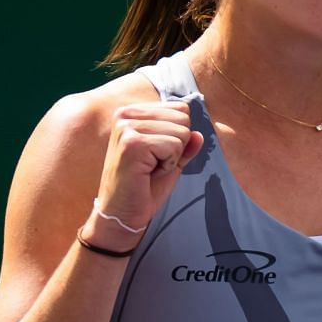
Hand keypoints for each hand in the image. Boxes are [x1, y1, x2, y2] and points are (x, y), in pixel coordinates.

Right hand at [83, 101, 203, 246]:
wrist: (122, 213)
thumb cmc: (143, 187)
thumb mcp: (169, 161)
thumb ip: (184, 145)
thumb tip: (199, 135)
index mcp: (132, 112)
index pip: (180, 109)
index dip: (178, 137)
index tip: (156, 156)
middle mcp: (125, 114)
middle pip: (183, 118)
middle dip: (177, 146)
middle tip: (153, 165)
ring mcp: (126, 127)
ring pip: (181, 132)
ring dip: (172, 157)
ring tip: (150, 169)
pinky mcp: (132, 143)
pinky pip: (173, 146)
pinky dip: (168, 164)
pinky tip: (148, 173)